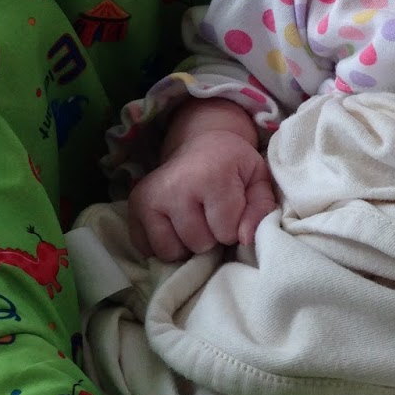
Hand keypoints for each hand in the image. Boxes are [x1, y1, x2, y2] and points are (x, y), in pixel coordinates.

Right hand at [127, 122, 276, 260]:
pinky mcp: (134, 206)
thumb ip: (260, 209)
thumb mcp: (257, 179)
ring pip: (172, 251)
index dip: (234, 227)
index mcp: (212, 175)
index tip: (232, 208)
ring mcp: (151, 196)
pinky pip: (149, 249)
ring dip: (187, 243)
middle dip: (211, 236)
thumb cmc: (232, 165)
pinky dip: (165, 243)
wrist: (200, 143)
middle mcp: (177, 185)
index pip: (227, 232)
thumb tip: (246, 240)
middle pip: (200, 244)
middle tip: (211, 213)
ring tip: (194, 220)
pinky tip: (174, 223)